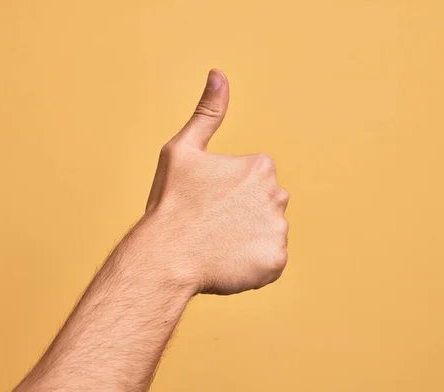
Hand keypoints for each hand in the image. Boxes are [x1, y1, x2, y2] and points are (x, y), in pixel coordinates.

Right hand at [143, 69, 288, 294]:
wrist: (164, 256)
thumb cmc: (171, 203)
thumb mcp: (182, 150)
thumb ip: (207, 113)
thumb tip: (219, 74)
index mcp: (260, 166)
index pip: (253, 181)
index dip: (227, 193)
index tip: (207, 202)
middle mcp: (277, 194)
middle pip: (263, 206)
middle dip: (242, 215)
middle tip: (211, 226)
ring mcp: (278, 230)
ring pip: (266, 233)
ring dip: (247, 240)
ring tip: (217, 246)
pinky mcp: (275, 262)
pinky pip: (268, 262)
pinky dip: (252, 265)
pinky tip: (226, 263)